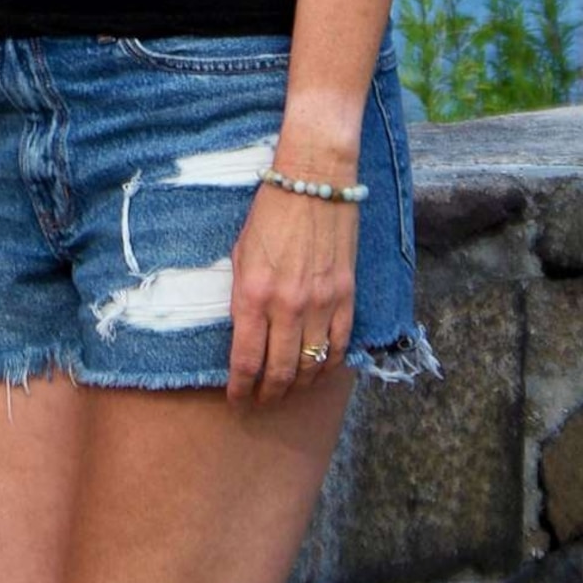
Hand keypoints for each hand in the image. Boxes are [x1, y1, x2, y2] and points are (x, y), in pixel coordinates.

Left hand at [226, 183, 356, 405]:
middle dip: (267, 394)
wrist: (313, 181)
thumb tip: (244, 331)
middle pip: (279, 371)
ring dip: (297, 385)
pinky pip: (339, 346)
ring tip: (287, 391)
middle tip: (260, 401)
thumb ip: (243, 295)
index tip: (237, 398)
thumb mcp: (241, 253)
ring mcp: (320, 303)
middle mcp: (287, 305)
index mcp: (253, 293)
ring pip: (311, 365)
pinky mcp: (345, 296)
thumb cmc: (269, 212)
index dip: (241, 387)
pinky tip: (318, 371)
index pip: (246, 359)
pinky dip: (328, 365)